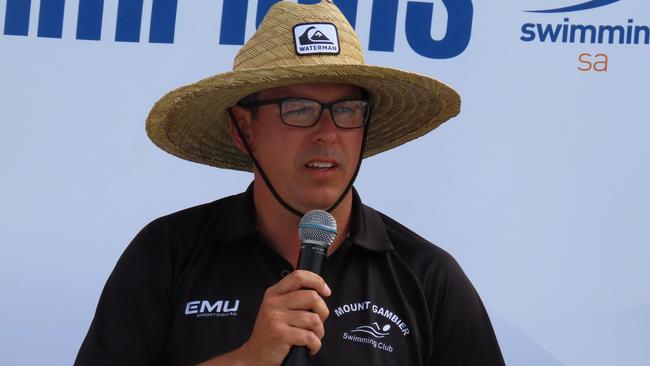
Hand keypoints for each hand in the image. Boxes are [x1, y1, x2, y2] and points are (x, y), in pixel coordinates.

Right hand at [197, 270, 330, 365]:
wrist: (254, 355)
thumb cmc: (270, 333)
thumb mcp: (275, 309)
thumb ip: (292, 298)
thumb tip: (320, 292)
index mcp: (273, 293)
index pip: (299, 276)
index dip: (317, 281)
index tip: (326, 291)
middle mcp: (273, 303)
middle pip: (312, 297)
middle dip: (323, 311)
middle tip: (319, 323)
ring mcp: (276, 318)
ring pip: (314, 319)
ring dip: (319, 332)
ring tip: (312, 338)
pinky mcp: (281, 334)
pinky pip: (310, 337)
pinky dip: (315, 345)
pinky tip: (309, 347)